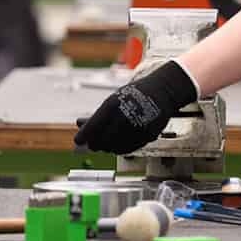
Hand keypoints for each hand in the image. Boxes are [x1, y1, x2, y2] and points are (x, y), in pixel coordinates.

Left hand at [73, 60, 198, 155]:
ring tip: (107, 143)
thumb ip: (97, 115)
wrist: (162, 91)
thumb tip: (78, 124)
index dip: (83, 136)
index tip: (77, 141)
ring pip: (115, 148)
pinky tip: (118, 144)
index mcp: (112, 105)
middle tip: (93, 144)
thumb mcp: (113, 100)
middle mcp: (124, 117)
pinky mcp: (147, 136)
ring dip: (108, 148)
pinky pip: (129, 149)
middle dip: (95, 144)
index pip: (93, 127)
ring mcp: (137, 127)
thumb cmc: (133, 95)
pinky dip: (121, 149)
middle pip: (102, 141)